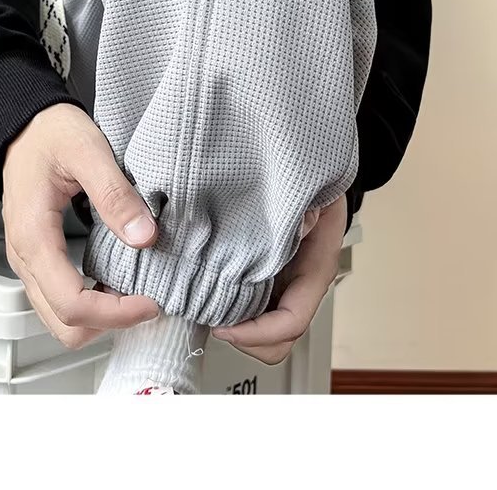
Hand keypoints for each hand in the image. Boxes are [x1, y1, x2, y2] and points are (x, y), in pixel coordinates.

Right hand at [2, 103, 159, 348]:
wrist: (24, 124)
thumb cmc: (49, 133)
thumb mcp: (87, 151)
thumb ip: (114, 194)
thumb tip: (144, 237)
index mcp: (34, 236)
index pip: (71, 303)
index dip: (115, 313)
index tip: (150, 301)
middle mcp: (25, 257)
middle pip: (63, 325)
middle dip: (108, 322)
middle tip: (146, 300)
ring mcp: (29, 261)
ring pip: (60, 319)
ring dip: (99, 316)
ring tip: (134, 292)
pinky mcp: (38, 258)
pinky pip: (60, 300)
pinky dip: (90, 303)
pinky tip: (115, 282)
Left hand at [211, 193, 346, 364]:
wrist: (312, 180)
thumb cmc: (313, 188)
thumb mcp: (311, 195)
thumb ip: (300, 214)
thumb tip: (286, 230)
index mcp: (315, 271)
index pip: (292, 321)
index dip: (257, 333)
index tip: (223, 328)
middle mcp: (301, 287)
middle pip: (279, 340)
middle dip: (246, 339)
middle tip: (210, 320)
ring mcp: (285, 287)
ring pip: (265, 332)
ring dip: (237, 328)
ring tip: (207, 307)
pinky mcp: (268, 281)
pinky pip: (252, 309)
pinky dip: (231, 310)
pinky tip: (209, 290)